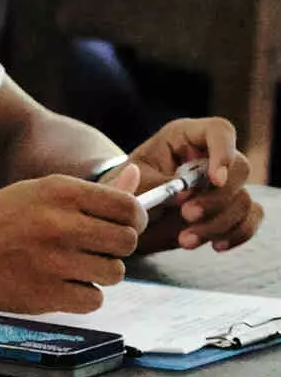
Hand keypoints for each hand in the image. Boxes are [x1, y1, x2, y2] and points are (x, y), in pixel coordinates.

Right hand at [0, 174, 145, 313]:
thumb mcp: (41, 192)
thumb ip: (95, 191)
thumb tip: (138, 179)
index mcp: (62, 192)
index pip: (129, 208)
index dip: (133, 220)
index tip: (121, 226)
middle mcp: (62, 224)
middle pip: (127, 242)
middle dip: (114, 247)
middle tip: (91, 247)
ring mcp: (55, 261)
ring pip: (114, 273)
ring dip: (98, 272)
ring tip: (69, 265)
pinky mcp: (48, 294)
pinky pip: (94, 299)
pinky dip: (81, 295)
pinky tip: (58, 283)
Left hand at [128, 116, 261, 251]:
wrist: (125, 217)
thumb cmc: (125, 190)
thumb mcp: (129, 183)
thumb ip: (153, 184)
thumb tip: (183, 193)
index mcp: (183, 138)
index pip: (218, 131)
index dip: (223, 152)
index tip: (214, 179)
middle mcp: (208, 157)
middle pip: (239, 168)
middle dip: (216, 197)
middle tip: (186, 215)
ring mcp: (222, 183)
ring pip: (243, 199)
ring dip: (219, 223)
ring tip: (185, 239)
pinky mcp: (229, 208)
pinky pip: (251, 218)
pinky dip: (236, 234)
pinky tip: (215, 245)